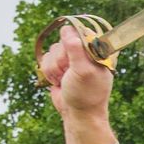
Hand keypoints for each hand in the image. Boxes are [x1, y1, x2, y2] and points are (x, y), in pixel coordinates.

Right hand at [38, 24, 114, 139]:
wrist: (78, 114)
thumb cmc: (86, 94)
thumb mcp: (83, 71)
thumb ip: (76, 50)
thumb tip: (67, 29)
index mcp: (97, 52)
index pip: (81, 32)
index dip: (72, 42)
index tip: (73, 56)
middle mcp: (84, 53)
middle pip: (63, 40)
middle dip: (62, 58)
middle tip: (70, 72)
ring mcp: (71, 59)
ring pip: (53, 50)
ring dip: (55, 67)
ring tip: (65, 79)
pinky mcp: (59, 65)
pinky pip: (46, 58)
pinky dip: (49, 71)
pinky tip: (59, 81)